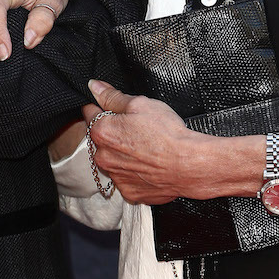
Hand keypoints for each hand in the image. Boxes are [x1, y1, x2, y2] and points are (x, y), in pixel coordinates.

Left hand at [84, 80, 223, 204]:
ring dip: (123, 153)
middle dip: (114, 132)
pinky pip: (127, 178)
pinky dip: (134, 171)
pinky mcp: (129, 191)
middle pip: (101, 138)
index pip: (90, 112)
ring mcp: (116, 177)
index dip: (103, 107)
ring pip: (113, 159)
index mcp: (101, 132)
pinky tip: (149, 164)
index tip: (115, 109)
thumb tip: (94, 86)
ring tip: (146, 148)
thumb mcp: (140, 104)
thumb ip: (112, 96)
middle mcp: (103, 157)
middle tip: (137, 128)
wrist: (188, 165)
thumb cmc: (167, 133)